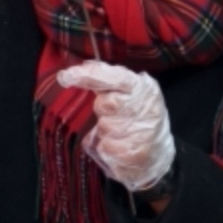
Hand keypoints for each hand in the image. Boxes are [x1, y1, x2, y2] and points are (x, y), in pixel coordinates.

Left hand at [55, 61, 177, 196]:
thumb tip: (83, 66)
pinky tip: (120, 148)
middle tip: (113, 116)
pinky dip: (106, 149)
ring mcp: (141, 131)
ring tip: (120, 134)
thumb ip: (110, 81)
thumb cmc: (139, 119)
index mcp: (143, 88)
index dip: (89, 75)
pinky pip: (105, 147)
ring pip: (104, 127)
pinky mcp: (134, 153)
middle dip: (102, 111)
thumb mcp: (131, 94)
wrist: (158, 156)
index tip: (65, 76)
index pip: (115, 77)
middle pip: (105, 104)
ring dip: (104, 132)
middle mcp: (144, 107)